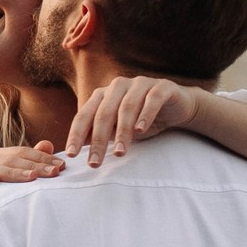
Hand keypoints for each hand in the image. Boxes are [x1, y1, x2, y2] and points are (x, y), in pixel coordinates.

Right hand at [0, 142, 63, 197]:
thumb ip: (30, 162)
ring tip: (32, 177)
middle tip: (53, 172)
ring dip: (15, 172)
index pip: (22, 152)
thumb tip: (48, 144)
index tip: (62, 166)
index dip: (42, 157)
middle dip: (34, 165)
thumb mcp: (16, 181)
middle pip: (11, 158)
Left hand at [66, 76, 205, 165]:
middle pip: (103, 113)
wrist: (176, 107)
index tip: (70, 155)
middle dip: (98, 140)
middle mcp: (118, 86)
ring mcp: (139, 84)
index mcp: (102, 95)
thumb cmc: (140, 119)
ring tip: (119, 153)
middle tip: (95, 162)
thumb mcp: (116, 129)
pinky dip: (145, 115)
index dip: (76, 135)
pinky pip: (152, 100)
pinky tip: (140, 130)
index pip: (84, 115)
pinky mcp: (161, 87)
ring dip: (122, 132)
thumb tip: (73, 150)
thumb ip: (97, 134)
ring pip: (126, 107)